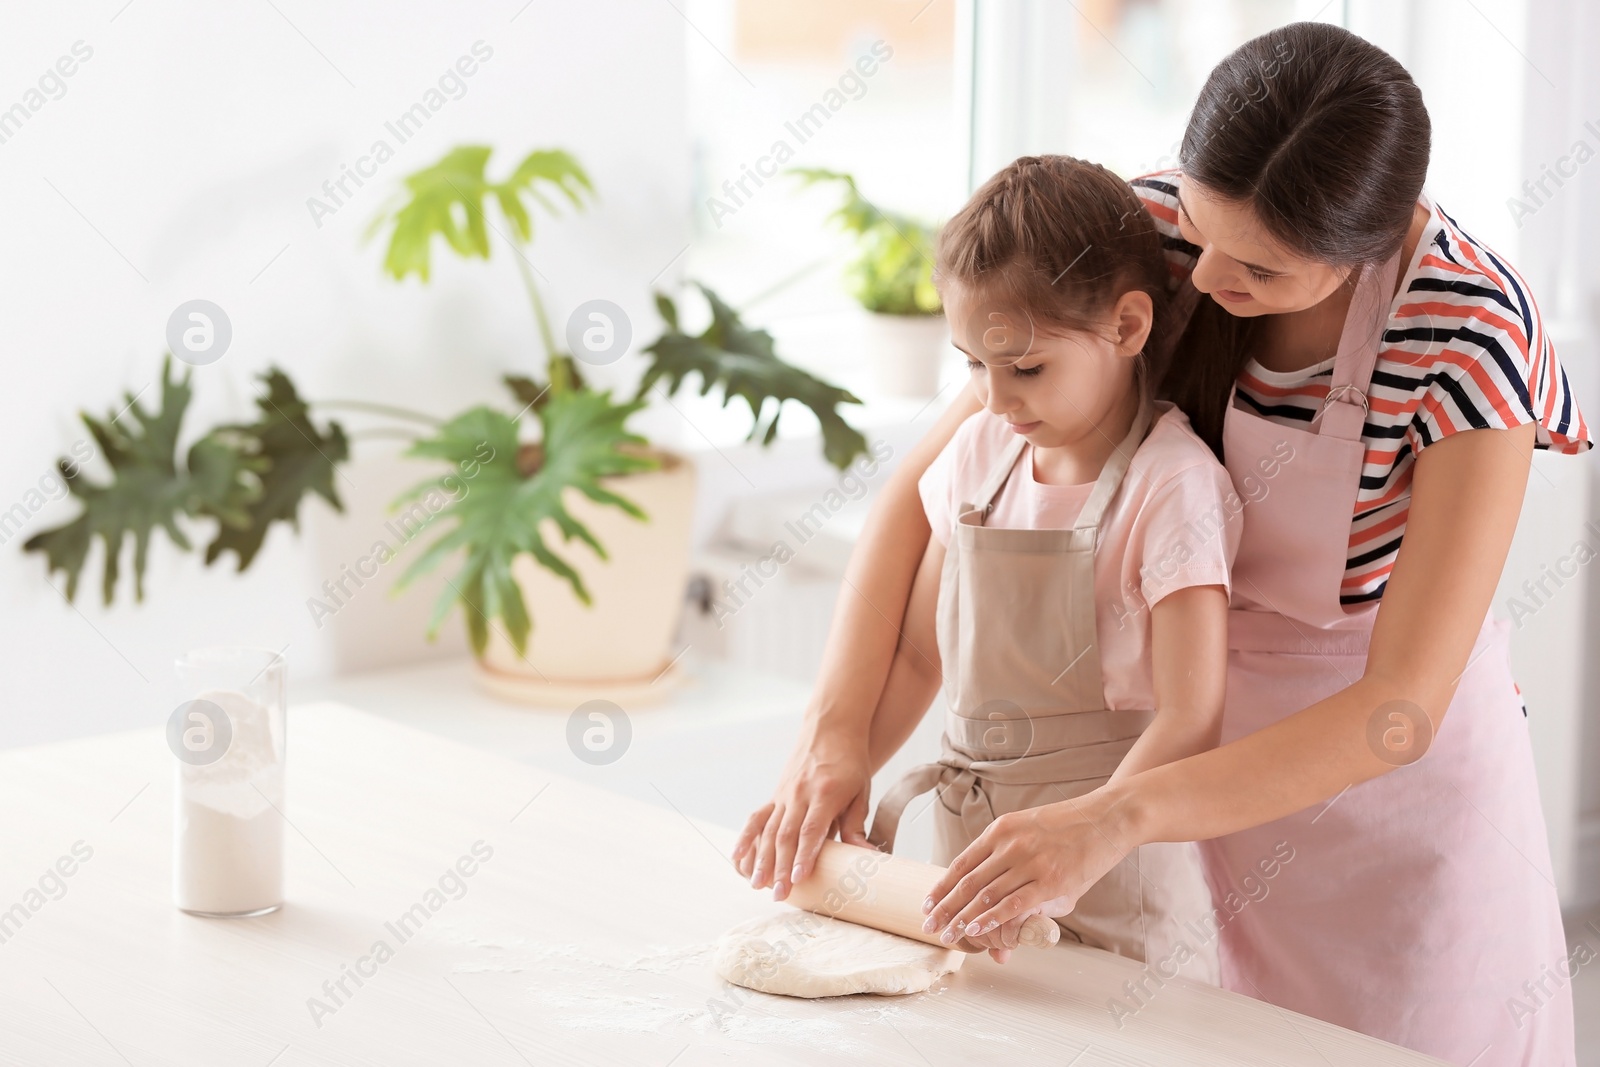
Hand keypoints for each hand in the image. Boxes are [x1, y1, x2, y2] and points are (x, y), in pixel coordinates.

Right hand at [731, 728, 873, 900]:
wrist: (832, 728)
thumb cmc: (851, 761)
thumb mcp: (861, 791)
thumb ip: (857, 825)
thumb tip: (868, 856)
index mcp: (824, 793)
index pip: (811, 829)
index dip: (804, 855)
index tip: (797, 877)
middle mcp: (799, 794)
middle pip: (786, 835)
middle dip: (780, 867)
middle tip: (778, 894)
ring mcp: (784, 794)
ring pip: (768, 830)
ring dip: (761, 859)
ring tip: (756, 884)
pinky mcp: (776, 795)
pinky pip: (757, 818)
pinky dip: (745, 838)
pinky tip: (737, 858)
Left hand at [919, 789, 1138, 947]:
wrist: (1109, 817)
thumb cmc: (1071, 829)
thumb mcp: (1033, 835)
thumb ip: (1013, 867)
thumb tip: (995, 900)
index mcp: (1002, 830)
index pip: (962, 863)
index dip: (942, 886)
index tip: (927, 904)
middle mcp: (1010, 844)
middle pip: (968, 882)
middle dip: (945, 908)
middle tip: (929, 926)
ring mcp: (1030, 862)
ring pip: (986, 895)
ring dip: (963, 919)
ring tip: (948, 935)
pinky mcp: (1052, 881)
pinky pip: (1013, 904)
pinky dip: (991, 919)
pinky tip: (976, 930)